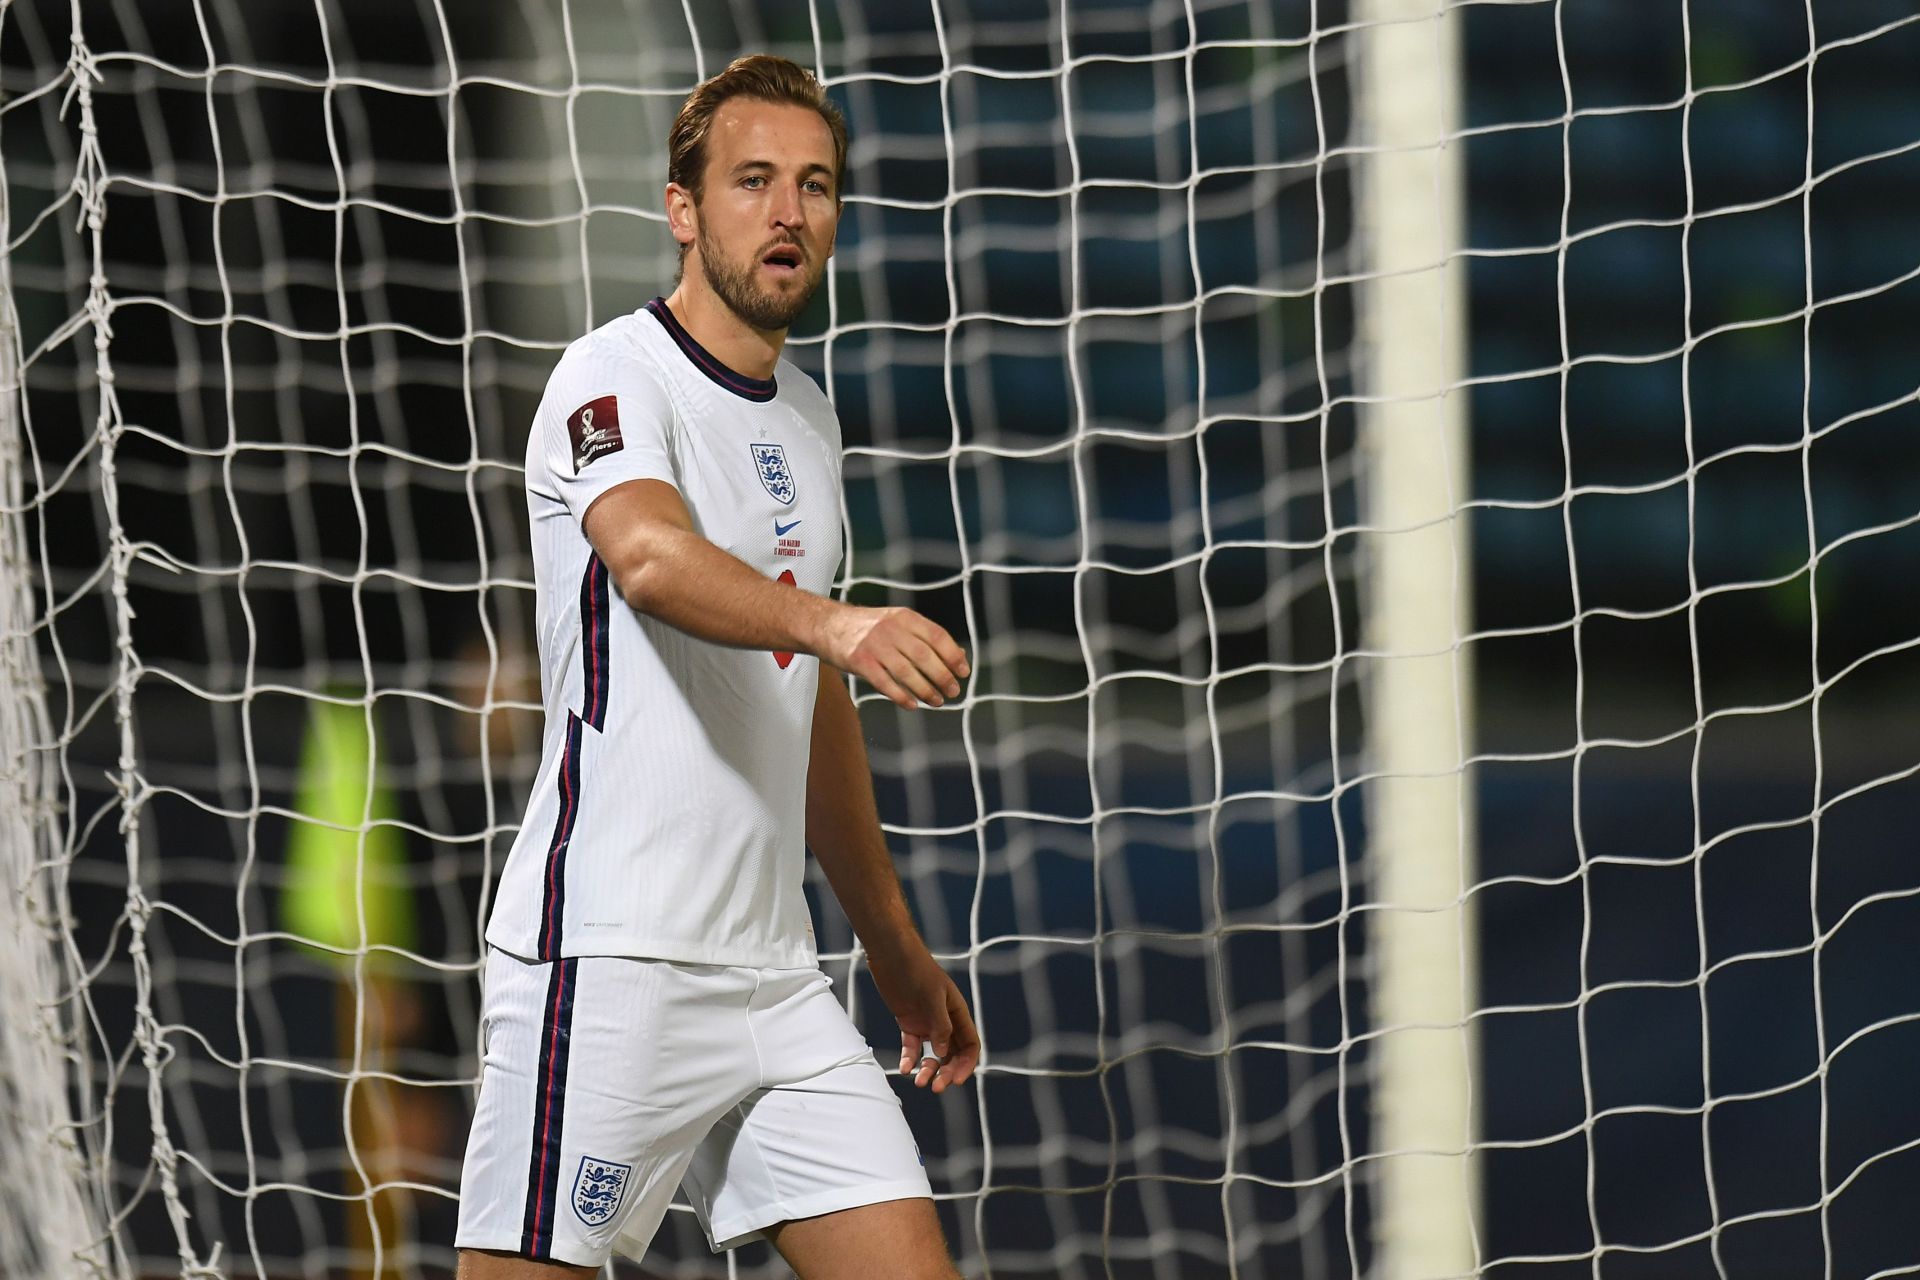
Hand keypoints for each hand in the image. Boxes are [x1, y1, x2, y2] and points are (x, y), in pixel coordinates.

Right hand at [821, 605, 968, 709]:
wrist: (827, 625)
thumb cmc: (869, 628)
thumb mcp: (898, 623)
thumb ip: (926, 638)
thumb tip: (959, 656)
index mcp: (904, 617)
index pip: (936, 635)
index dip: (953, 655)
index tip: (963, 672)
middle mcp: (890, 629)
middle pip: (924, 656)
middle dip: (943, 676)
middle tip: (953, 691)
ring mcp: (873, 645)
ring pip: (906, 672)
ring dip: (925, 690)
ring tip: (937, 701)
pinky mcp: (859, 661)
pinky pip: (884, 683)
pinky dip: (901, 696)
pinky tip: (912, 704)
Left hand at [870, 949, 978, 1093]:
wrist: (891, 954)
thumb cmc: (916, 970)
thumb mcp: (932, 996)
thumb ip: (940, 1025)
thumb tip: (943, 1055)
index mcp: (958, 1013)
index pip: (970, 1045)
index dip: (966, 1065)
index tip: (956, 1081)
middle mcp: (945, 1021)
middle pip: (952, 1054)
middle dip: (947, 1072)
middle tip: (936, 1087)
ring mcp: (926, 1023)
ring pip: (933, 1055)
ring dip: (928, 1070)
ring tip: (918, 1082)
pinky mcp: (908, 1023)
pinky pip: (913, 1047)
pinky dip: (910, 1059)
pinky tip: (905, 1069)